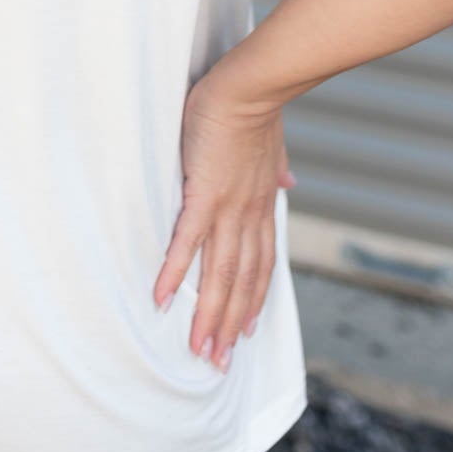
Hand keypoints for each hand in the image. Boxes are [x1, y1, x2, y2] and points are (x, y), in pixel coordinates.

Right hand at [153, 69, 295, 371]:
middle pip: (240, 282)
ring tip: (199, 349)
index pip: (259, 265)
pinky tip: (161, 297)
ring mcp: (228, 209)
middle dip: (229, 324)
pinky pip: (188, 242)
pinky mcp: (203, 195)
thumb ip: (280, 170)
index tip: (244, 332)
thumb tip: (291, 183)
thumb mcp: (275, 146)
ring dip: (209, 315)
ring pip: (219, 274)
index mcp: (262, 206)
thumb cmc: (255, 110)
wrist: (250, 88)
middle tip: (218, 363)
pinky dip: (175, 272)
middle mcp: (249, 217)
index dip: (252, 301)